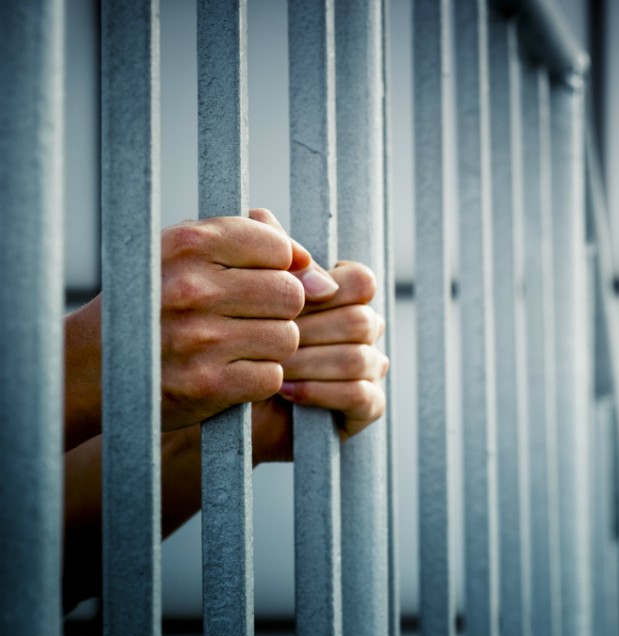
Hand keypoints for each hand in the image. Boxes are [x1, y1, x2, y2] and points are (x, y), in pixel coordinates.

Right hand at [159, 208, 339, 430]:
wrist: (91, 366)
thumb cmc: (154, 302)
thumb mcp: (186, 254)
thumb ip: (254, 243)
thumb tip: (322, 278)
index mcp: (189, 245)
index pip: (279, 249)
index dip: (278, 268)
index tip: (254, 280)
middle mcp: (192, 289)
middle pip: (292, 295)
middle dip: (280, 309)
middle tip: (247, 317)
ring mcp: (199, 340)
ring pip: (287, 337)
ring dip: (271, 345)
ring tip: (236, 344)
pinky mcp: (207, 386)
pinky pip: (272, 375)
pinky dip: (259, 377)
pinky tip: (229, 371)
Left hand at [243, 214, 388, 463]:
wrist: (221, 405)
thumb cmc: (234, 344)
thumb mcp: (242, 296)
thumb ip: (256, 257)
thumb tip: (261, 216)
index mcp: (344, 298)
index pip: (360, 281)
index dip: (329, 288)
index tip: (287, 299)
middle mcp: (364, 332)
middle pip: (360, 320)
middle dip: (310, 332)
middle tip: (265, 339)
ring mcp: (369, 370)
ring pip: (358, 358)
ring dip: (309, 363)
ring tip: (270, 367)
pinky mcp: (366, 409)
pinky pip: (359, 395)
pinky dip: (320, 391)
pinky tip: (284, 391)